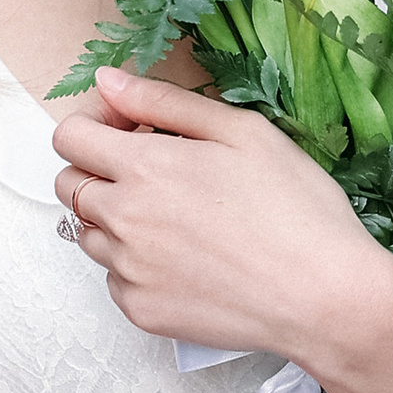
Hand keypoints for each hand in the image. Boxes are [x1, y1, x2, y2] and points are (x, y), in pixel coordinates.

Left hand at [52, 69, 392, 367]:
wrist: (324, 297)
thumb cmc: (295, 208)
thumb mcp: (241, 132)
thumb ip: (164, 102)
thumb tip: (107, 81)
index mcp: (144, 168)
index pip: (69, 137)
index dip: (95, 123)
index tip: (131, 127)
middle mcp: (124, 220)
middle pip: (69, 185)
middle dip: (98, 168)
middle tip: (154, 170)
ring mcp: (129, 271)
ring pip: (89, 233)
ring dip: (115, 217)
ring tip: (175, 217)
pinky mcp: (141, 311)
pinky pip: (115, 279)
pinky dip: (136, 264)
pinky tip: (186, 259)